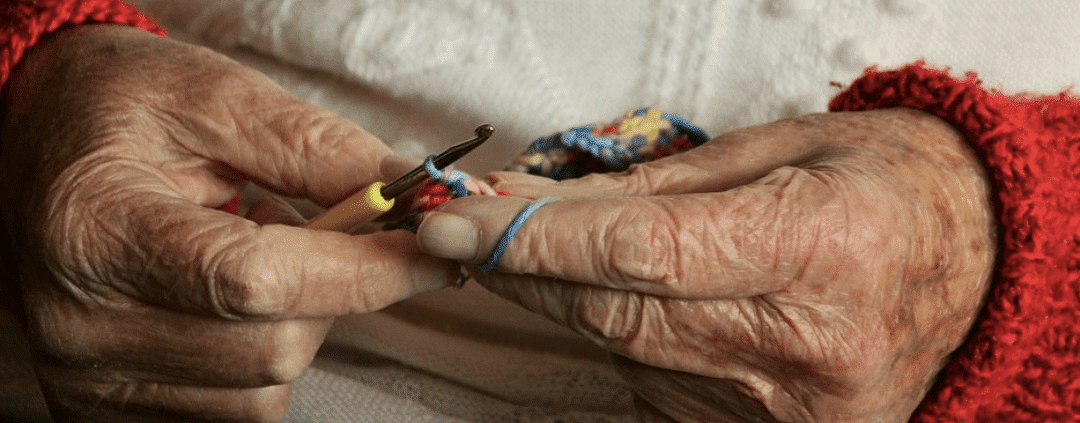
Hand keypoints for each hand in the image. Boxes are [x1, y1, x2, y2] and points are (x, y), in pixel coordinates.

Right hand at [0, 25, 457, 421]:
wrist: (42, 137)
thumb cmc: (120, 109)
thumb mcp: (216, 97)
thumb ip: (316, 148)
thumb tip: (407, 196)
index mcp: (97, 230)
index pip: (257, 282)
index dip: (361, 270)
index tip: (428, 248)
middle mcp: (81, 320)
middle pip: (272, 349)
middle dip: (333, 291)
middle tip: (329, 231)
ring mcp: (89, 375)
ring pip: (263, 390)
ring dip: (298, 324)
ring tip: (260, 254)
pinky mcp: (105, 403)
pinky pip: (233, 411)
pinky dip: (262, 355)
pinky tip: (234, 300)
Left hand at [416, 109, 996, 421]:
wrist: (976, 267)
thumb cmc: (887, 190)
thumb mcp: (781, 149)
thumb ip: (658, 184)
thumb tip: (541, 203)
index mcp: (820, 248)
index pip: (642, 253)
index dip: (537, 241)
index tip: (462, 222)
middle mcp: (805, 345)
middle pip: (617, 315)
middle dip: (528, 273)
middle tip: (478, 229)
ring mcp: (787, 410)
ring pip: (627, 355)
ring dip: (578, 302)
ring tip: (576, 254)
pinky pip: (657, 387)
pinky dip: (628, 341)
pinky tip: (645, 304)